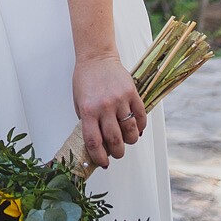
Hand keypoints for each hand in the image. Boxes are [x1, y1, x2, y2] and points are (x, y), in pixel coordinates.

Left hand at [73, 52, 146, 169]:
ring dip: (130, 141)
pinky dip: (141, 127)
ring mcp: (120, 100)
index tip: (103, 163)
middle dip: (117, 153)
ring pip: (131, 132)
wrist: (96, 57)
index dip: (99, 157)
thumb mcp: (79, 103)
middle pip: (115, 141)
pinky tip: (136, 128)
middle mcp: (104, 106)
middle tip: (117, 153)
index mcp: (88, 110)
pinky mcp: (132, 93)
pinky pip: (141, 117)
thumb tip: (98, 145)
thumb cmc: (85, 81)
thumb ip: (87, 122)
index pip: (94, 142)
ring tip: (127, 140)